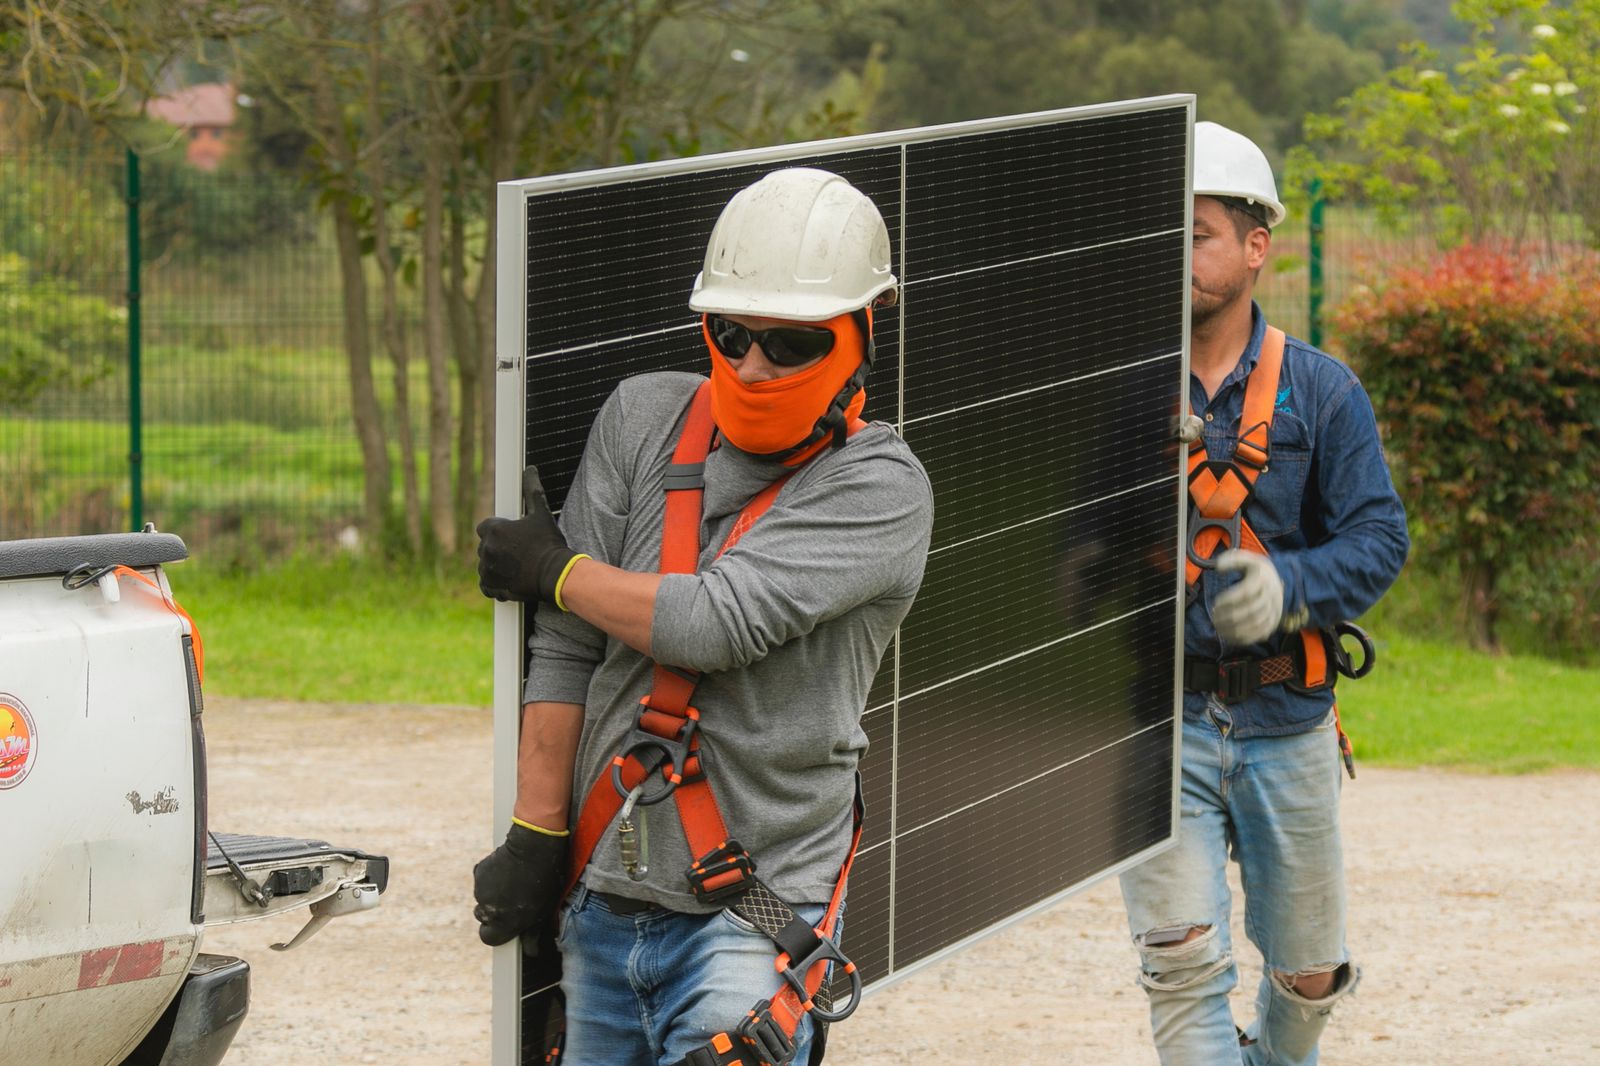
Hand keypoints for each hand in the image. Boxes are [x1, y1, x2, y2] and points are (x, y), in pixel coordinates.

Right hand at [473, 822, 568, 947]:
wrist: (535, 848)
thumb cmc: (545, 882)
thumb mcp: (543, 912)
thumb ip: (532, 934)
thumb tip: (532, 953)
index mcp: (502, 925)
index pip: (488, 938)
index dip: (496, 932)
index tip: (505, 925)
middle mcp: (487, 911)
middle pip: (483, 918)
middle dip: (494, 912)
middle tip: (513, 900)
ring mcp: (480, 891)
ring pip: (483, 897)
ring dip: (493, 893)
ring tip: (513, 881)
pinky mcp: (478, 872)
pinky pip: (482, 880)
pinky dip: (490, 877)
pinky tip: (507, 869)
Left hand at [476, 466, 577, 602]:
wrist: (556, 574)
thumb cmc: (549, 543)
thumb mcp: (542, 514)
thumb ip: (532, 490)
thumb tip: (530, 470)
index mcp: (494, 530)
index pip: (485, 527)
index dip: (498, 531)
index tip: (511, 536)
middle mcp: (487, 550)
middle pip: (486, 547)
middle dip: (498, 548)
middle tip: (518, 552)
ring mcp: (487, 570)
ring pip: (485, 565)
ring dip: (496, 565)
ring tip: (517, 566)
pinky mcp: (491, 586)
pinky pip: (486, 584)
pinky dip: (495, 583)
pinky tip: (510, 579)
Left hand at [1212, 550, 1284, 644]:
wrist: (1281, 580)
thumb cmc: (1257, 570)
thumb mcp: (1247, 558)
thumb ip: (1232, 559)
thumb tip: (1218, 567)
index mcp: (1263, 579)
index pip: (1247, 592)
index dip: (1230, 599)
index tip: (1216, 602)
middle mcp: (1271, 596)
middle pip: (1251, 610)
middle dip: (1229, 616)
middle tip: (1214, 617)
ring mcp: (1274, 611)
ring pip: (1255, 624)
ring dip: (1234, 629)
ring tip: (1218, 627)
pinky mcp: (1273, 622)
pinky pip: (1261, 634)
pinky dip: (1244, 638)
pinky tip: (1229, 636)